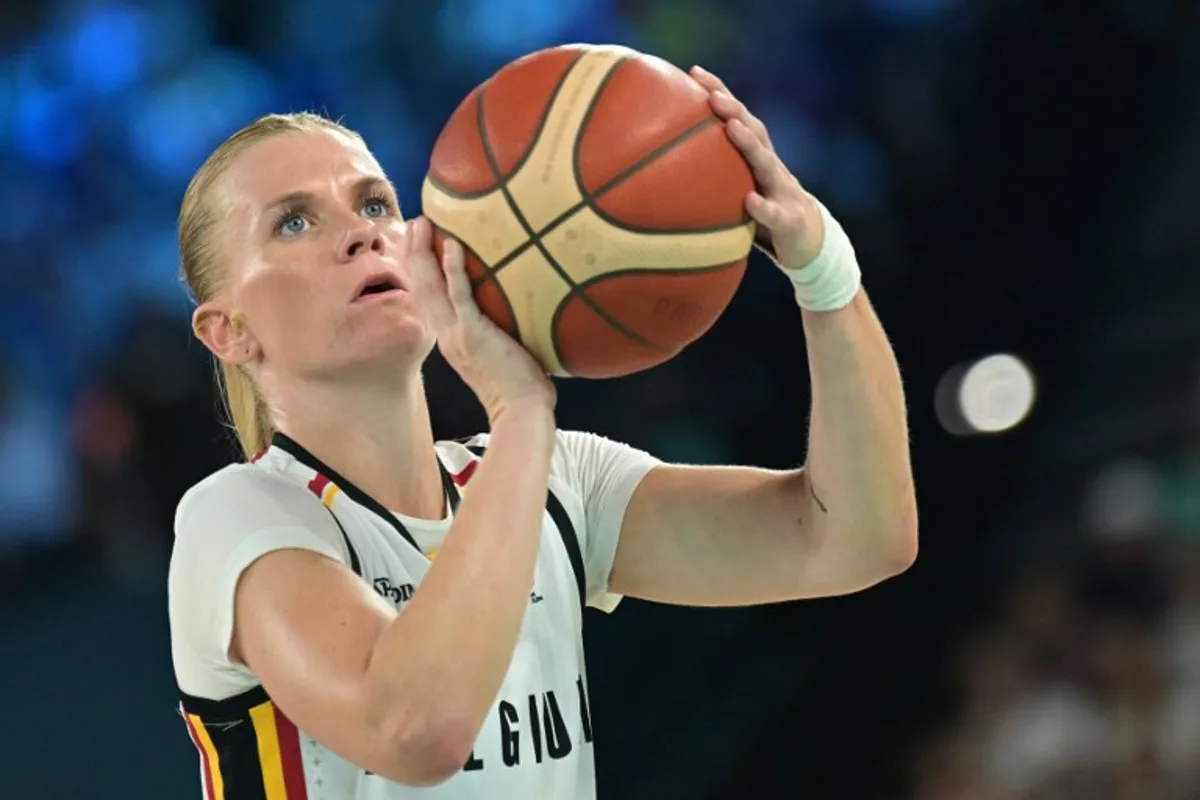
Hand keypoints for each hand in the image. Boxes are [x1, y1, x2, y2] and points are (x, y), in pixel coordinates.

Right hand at [405, 217, 555, 421]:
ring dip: (423, 253)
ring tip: (421, 224)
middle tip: (413, 223)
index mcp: (449, 340)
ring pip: (430, 287)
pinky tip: (451, 245)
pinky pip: (459, 295)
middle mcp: (445, 335)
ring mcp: (456, 335)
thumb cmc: (518, 387)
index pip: (426, 299)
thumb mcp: (494, 355)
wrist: (521, 412)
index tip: (415, 245)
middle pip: (420, 287)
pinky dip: (453, 270)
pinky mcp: (474, 335)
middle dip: (413, 253)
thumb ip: (492, 332)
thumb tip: (509, 311)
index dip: (418, 270)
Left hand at [690, 65, 825, 269]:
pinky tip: (751, 200)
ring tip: (732, 128)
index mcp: (756, 157)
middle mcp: (770, 166)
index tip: (694, 72)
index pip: (738, 118)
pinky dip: (763, 206)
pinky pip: (775, 213)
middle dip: (734, 109)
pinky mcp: (789, 220)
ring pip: (767, 163)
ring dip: (749, 144)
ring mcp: (783, 191)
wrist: (809, 242)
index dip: (719, 92)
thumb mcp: (736, 191)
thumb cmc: (763, 214)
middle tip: (712, 95)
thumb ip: (710, 177)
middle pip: (754, 130)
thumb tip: (660, 168)